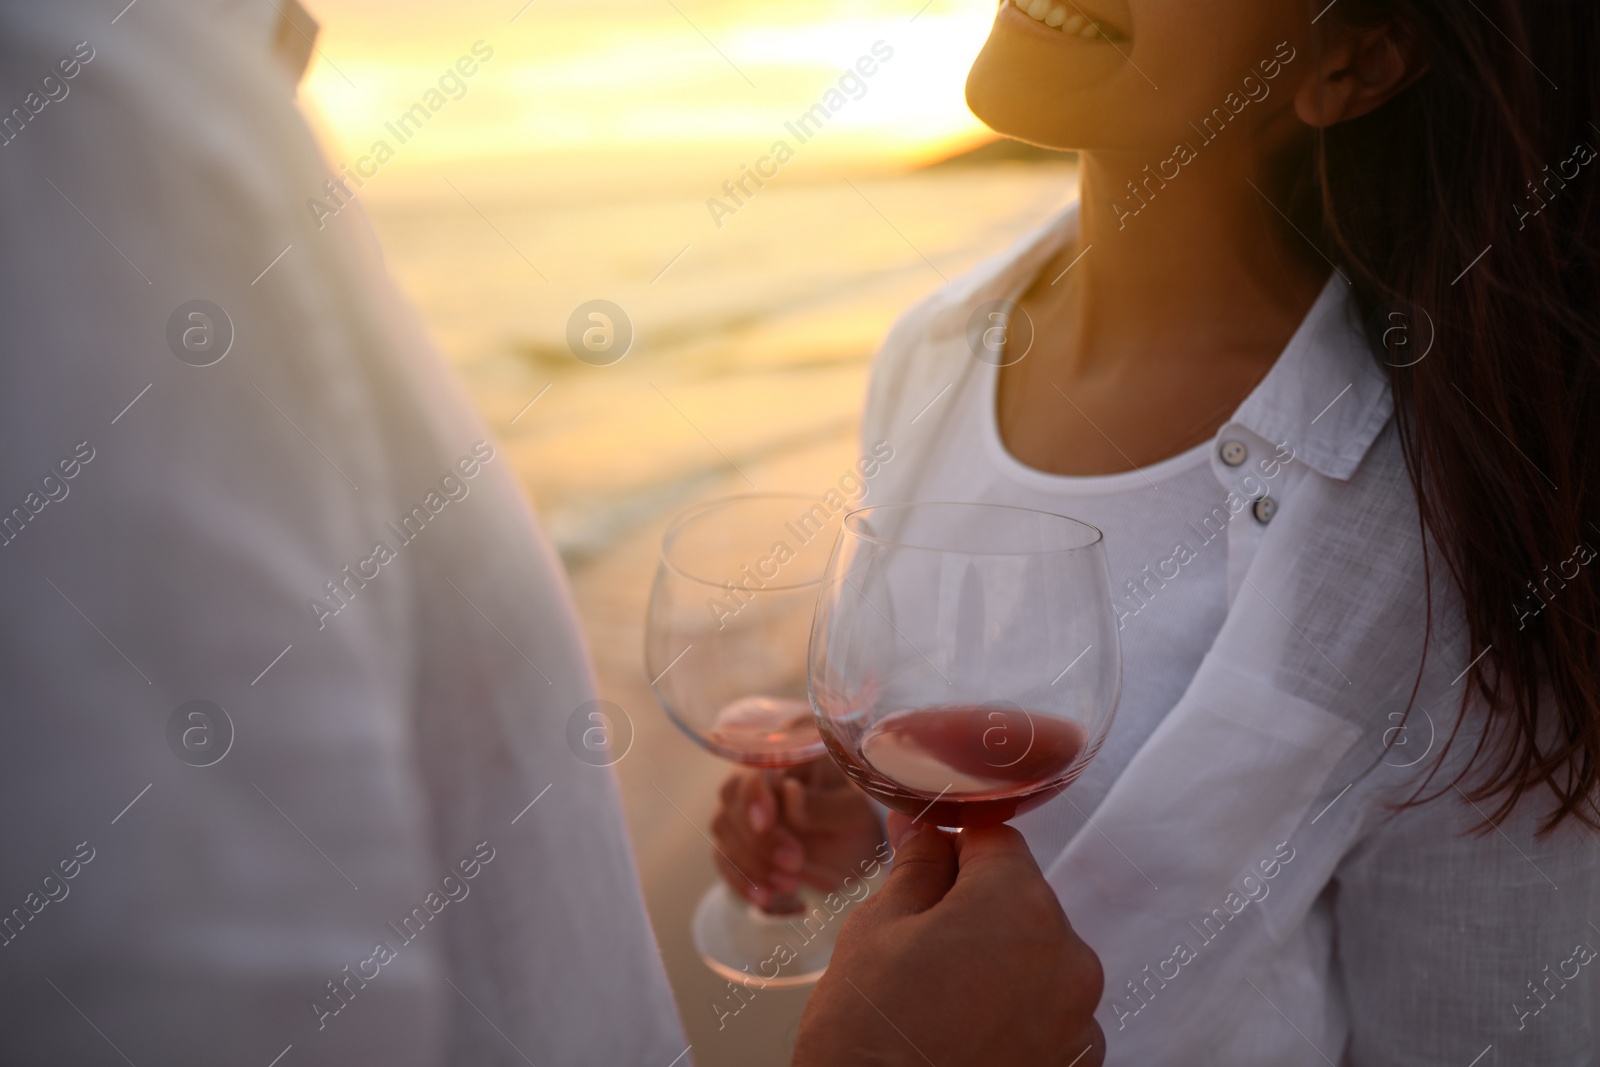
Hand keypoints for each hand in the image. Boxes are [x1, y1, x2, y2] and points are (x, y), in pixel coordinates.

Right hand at [710, 758, 885, 908]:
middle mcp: (759, 782)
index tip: (766, 825)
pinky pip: (724, 860)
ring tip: (789, 883)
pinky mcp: (738, 844)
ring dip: (751, 862)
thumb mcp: (854, 813)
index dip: (753, 797)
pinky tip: (766, 898)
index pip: (753, 770)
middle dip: (759, 839)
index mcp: (789, 762)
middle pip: (731, 802)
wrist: (856, 851)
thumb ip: (824, 804)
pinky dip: (741, 881)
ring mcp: (744, 812)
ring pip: (723, 831)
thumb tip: (789, 792)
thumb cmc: (857, 821)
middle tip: (795, 862)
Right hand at [791, 814, 1104, 1066]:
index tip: (925, 865)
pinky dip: (1017, 1014)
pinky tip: (968, 1032)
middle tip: (921, 945)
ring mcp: (1078, 1018)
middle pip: (1023, 901)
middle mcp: (1067, 956)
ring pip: (1038, 959)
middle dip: (976, 910)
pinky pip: (1050, 1013)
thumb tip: (924, 831)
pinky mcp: (1076, 1064)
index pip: (997, 840)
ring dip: (1000, 963)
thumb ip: (916, 867)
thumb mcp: (877, 928)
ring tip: (943, 998)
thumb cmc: (871, 1032)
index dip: (954, 847)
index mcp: (1019, 904)